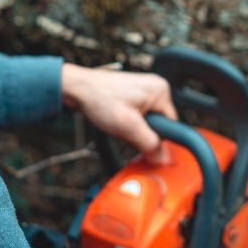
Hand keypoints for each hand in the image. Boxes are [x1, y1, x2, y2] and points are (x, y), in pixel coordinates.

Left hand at [61, 62, 177, 163]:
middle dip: (142, 133)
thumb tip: (163, 159)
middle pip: (158, 125)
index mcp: (160, 90)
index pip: (171, 126)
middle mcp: (155, 88)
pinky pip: (138, 117)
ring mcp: (143, 90)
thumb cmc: (99, 98)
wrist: (76, 89)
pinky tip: (116, 120)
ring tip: (117, 122)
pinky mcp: (133, 95)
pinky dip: (128, 124)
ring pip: (147, 123)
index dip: (156, 139)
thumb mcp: (128, 127)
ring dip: (133, 130)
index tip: (142, 143)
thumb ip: (150, 144)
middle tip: (125, 130)